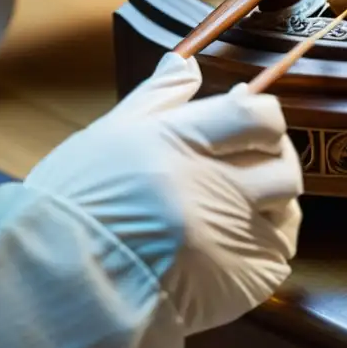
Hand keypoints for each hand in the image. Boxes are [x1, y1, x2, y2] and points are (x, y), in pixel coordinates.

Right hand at [22, 52, 303, 335]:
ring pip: (288, 210)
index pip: (257, 116)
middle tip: (247, 164)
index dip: (264, 117)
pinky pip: (278, 257)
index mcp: (180, 145)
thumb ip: (158, 97)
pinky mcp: (238, 283)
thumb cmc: (76, 204)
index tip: (250, 123)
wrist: (58, 283)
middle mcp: (213, 190)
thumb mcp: (110, 135)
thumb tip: (187, 64)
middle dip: (272, 159)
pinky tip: (233, 244)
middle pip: (282, 163)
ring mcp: (230, 239)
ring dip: (272, 205)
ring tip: (238, 206)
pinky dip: (264, 248)